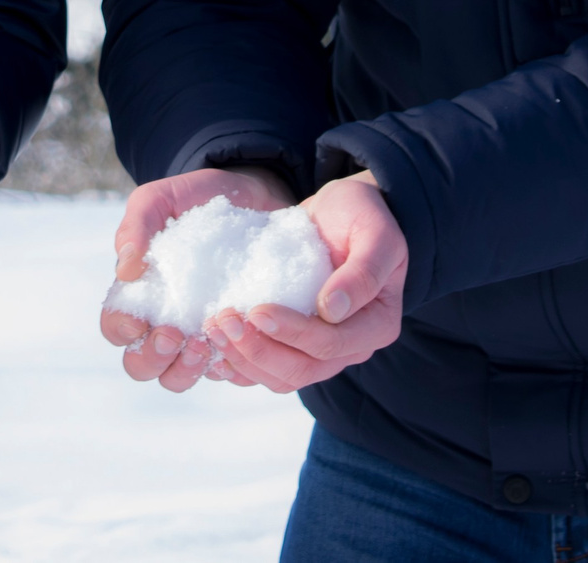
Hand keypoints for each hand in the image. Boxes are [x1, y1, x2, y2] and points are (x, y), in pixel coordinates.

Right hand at [100, 166, 294, 392]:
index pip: (115, 327)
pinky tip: (238, 347)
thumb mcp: (162, 199)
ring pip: (177, 379)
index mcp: (139, 293)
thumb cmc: (197, 199)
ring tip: (206, 345)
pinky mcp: (236, 339)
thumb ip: (137, 225)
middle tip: (177, 336)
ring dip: (186, 371)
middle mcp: (164, 321)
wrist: (252, 195)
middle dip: (153, 358)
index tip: (143, 320)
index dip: (123, 330)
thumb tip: (125, 271)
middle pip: (141, 365)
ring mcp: (198, 335)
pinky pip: (226, 374)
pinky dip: (228, 369)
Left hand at [204, 173, 406, 393]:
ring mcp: (319, 349)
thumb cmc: (361, 217)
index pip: (331, 345)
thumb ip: (362, 271)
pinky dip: (237, 362)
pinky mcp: (292, 341)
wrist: (342, 212)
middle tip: (222, 320)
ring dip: (242, 358)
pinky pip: (264, 367)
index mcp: (376, 326)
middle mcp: (349, 347)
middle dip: (258, 349)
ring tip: (212, 326)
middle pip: (300, 369)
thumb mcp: (374, 232)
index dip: (292, 333)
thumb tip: (332, 310)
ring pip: (279, 376)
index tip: (257, 310)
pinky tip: (211, 345)